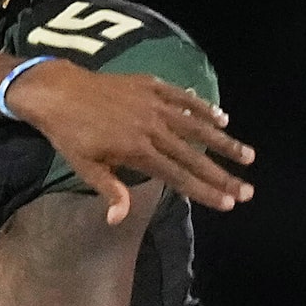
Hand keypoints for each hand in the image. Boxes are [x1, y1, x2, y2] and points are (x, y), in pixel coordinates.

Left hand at [3, 60, 256, 223]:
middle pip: (194, 156)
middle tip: (248, 190)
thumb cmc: (69, 135)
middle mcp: (151, 127)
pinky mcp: (150, 85)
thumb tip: (118, 219)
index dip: (205, 191)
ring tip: (247, 155)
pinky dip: (203, 107)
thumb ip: (110, 190)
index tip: (228, 203)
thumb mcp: (85, 167)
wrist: (58, 92)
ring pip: (196, 125)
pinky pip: (182, 97)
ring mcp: (153, 104)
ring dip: (223, 142)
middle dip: (223, 175)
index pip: (179, 177)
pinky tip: (222, 118)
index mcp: (137, 151)